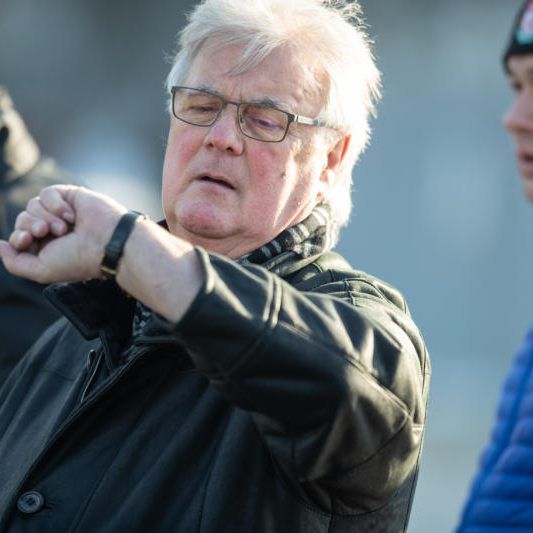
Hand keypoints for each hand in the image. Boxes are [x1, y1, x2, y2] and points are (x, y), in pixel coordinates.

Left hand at [0, 185, 127, 283]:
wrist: (107, 244)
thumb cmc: (79, 260)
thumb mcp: (41, 270)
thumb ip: (15, 262)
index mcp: (47, 247)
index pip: (19, 236)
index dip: (18, 236)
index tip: (27, 240)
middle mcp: (54, 228)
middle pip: (23, 219)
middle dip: (31, 225)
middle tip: (48, 232)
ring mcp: (61, 211)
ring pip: (33, 205)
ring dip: (46, 217)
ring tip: (64, 227)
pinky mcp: (70, 195)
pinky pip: (47, 193)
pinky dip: (55, 204)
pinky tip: (71, 215)